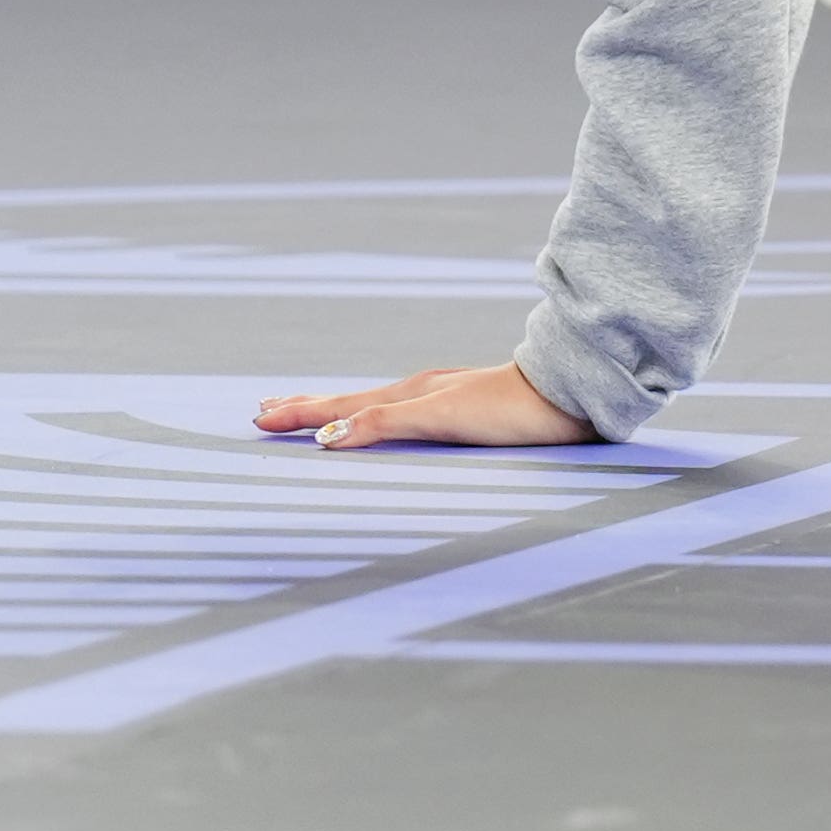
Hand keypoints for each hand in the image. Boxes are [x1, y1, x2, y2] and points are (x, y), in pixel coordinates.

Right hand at [256, 359, 593, 452]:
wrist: (570, 397)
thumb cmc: (509, 410)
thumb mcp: (441, 416)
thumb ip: (386, 424)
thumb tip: (326, 438)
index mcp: (410, 394)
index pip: (342, 409)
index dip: (301, 415)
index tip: (260, 418)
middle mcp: (422, 393)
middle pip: (352, 402)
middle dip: (308, 407)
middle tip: (266, 410)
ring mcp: (443, 399)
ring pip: (376, 406)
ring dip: (338, 411)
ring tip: (313, 414)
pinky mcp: (465, 410)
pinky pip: (402, 414)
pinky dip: (374, 418)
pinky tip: (385, 421)